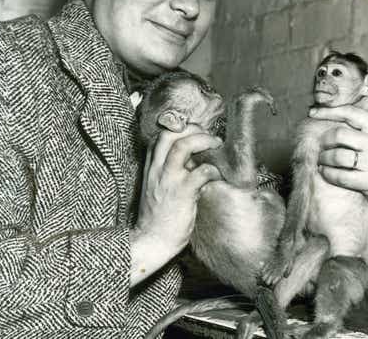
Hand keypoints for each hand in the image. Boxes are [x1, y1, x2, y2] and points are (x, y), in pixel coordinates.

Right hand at [134, 125, 221, 263]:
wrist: (151, 240)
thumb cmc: (158, 216)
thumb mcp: (158, 187)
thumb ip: (170, 170)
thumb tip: (192, 159)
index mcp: (151, 167)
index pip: (161, 136)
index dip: (180, 128)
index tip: (195, 131)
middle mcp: (157, 169)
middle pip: (170, 134)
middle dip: (192, 128)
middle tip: (208, 136)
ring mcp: (169, 180)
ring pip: (183, 146)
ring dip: (203, 140)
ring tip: (216, 144)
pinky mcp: (182, 193)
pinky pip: (200, 172)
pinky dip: (212, 170)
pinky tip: (216, 175)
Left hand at [308, 105, 367, 221]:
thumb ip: (362, 126)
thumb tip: (331, 111)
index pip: (350, 112)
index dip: (328, 111)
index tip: (312, 112)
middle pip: (339, 134)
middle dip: (324, 140)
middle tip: (321, 147)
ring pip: (337, 156)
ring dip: (323, 158)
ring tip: (321, 161)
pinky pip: (340, 176)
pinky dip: (327, 174)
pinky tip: (325, 172)